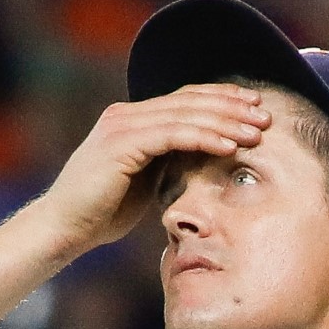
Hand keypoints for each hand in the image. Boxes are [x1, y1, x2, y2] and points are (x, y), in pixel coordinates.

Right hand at [36, 84, 271, 256]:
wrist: (63, 228)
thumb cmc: (101, 213)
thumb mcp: (142, 182)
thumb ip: (166, 164)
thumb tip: (198, 163)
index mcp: (132, 120)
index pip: (185, 100)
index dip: (221, 101)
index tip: (254, 108)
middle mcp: (126, 115)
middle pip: (189, 101)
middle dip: (231, 106)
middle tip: (265, 114)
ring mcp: (122, 126)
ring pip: (185, 115)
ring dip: (225, 122)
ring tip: (256, 131)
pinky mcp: (121, 144)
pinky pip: (172, 135)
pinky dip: (203, 138)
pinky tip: (229, 146)